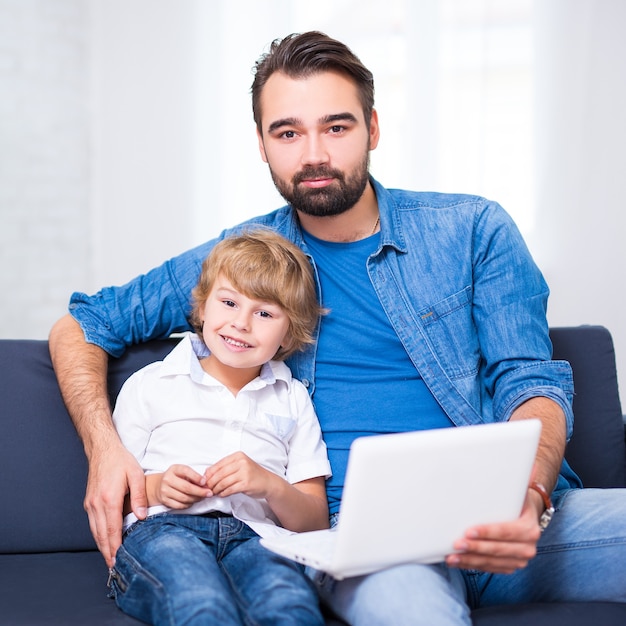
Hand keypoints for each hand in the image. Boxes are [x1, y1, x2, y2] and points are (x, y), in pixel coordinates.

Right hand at [83, 442, 146, 567]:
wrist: (102, 450)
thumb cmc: (121, 461)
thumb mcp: (136, 475)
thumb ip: (139, 497)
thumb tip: (142, 517)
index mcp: (109, 499)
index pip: (112, 530)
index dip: (115, 547)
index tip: (118, 561)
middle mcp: (96, 504)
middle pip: (101, 535)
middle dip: (107, 552)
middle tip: (114, 568)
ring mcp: (90, 504)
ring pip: (95, 531)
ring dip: (102, 546)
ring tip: (110, 560)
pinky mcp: (89, 502)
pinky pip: (93, 524)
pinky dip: (98, 536)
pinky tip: (105, 541)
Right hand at [149, 465, 212, 508]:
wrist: (159, 485)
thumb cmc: (176, 477)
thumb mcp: (183, 472)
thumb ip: (194, 476)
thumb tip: (205, 484)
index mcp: (174, 469)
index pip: (187, 472)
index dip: (197, 477)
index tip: (205, 482)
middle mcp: (168, 479)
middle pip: (187, 488)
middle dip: (200, 492)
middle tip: (209, 493)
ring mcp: (165, 491)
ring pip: (184, 498)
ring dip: (196, 499)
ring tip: (202, 497)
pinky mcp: (164, 500)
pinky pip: (180, 505)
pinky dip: (188, 504)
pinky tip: (192, 501)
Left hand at [204, 451, 273, 498]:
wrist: (268, 482)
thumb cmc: (253, 474)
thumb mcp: (240, 466)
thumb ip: (225, 467)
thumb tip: (207, 473)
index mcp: (238, 456)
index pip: (218, 464)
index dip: (209, 474)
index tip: (204, 480)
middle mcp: (241, 462)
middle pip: (219, 474)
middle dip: (211, 483)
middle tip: (207, 488)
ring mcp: (244, 473)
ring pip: (223, 482)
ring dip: (216, 489)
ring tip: (214, 492)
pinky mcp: (246, 484)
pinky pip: (229, 489)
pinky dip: (223, 493)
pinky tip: (222, 494)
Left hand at [445, 491, 542, 573]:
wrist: (527, 517)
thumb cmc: (516, 501)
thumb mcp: (517, 492)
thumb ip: (512, 483)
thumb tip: (511, 466)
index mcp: (529, 528)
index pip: (505, 532)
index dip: (487, 532)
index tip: (469, 531)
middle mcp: (527, 547)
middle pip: (497, 549)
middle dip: (475, 548)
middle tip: (456, 544)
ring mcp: (519, 560)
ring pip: (491, 562)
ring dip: (470, 560)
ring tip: (452, 556)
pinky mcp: (510, 566)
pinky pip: (489, 568)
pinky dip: (472, 565)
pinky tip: (458, 562)